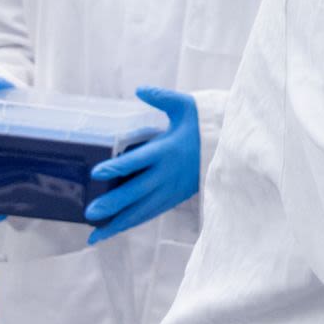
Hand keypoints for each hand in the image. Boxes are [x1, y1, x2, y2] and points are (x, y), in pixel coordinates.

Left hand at [86, 87, 201, 245]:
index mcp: (167, 150)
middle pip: (137, 192)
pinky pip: (150, 214)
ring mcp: (172, 189)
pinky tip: (113, 230)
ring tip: (95, 235)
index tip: (96, 172)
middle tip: (90, 212)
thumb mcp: (186, 106)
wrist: (233, 148)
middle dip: (113, 204)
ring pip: (143, 211)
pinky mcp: (175, 198)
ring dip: (119, 223)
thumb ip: (162, 97)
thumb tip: (139, 89)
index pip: (138, 160)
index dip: (117, 166)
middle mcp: (168, 174)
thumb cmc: (205, 124)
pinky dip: (131, 223)